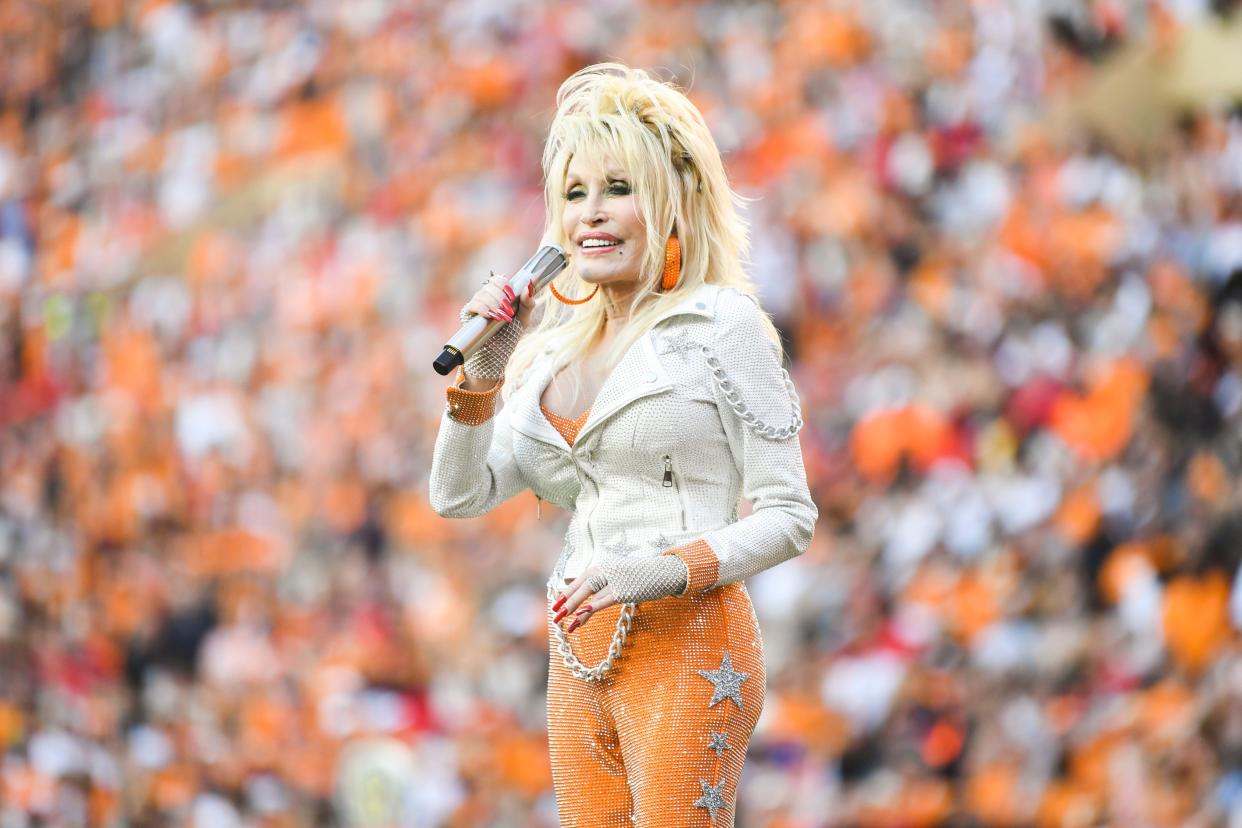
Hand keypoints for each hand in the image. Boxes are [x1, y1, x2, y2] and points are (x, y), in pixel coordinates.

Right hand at [462, 271, 535, 327]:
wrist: (501, 346)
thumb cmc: (513, 328)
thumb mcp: (524, 316)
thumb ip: (528, 302)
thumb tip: (529, 286)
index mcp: (500, 292)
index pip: (498, 280)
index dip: (505, 286)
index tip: (512, 297)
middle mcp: (487, 294)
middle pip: (490, 286)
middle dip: (501, 298)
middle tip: (509, 311)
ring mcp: (478, 302)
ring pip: (482, 295)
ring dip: (494, 305)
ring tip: (502, 317)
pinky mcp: (471, 311)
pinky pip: (474, 305)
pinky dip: (483, 309)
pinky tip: (490, 316)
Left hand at [550, 554, 689, 631]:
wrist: (665, 572)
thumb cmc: (644, 575)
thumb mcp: (622, 573)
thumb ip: (607, 580)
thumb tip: (593, 592)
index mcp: (604, 565)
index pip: (581, 578)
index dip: (568, 591)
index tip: (557, 602)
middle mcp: (606, 570)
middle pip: (582, 586)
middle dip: (567, 601)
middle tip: (555, 614)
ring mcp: (614, 580)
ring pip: (589, 594)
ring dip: (574, 609)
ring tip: (564, 622)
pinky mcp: (622, 591)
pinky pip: (601, 602)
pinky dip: (589, 610)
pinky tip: (579, 619)